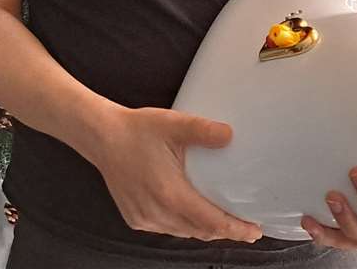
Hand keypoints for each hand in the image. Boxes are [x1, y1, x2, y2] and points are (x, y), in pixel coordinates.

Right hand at [86, 107, 264, 243]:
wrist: (101, 137)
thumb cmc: (137, 130)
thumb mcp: (173, 124)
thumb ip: (203, 130)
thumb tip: (230, 134)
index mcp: (171, 194)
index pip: (212, 223)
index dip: (236, 229)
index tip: (255, 230)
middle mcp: (157, 213)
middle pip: (200, 232)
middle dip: (225, 231)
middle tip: (247, 227)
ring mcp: (145, 218)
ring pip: (183, 232)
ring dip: (204, 229)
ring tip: (223, 221)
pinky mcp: (136, 218)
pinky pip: (167, 228)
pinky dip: (183, 224)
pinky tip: (191, 214)